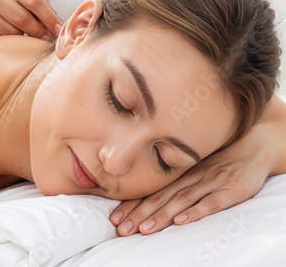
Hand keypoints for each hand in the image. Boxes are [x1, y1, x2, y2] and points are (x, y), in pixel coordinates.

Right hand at [0, 0, 61, 39]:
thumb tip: (58, 27)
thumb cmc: (13, 3)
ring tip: (32, 40)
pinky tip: (16, 40)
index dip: (49, 18)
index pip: (35, 1)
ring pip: (12, 30)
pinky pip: (1, 37)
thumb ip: (42, 9)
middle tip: (46, 39)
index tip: (58, 30)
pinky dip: (13, 41)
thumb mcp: (27, 0)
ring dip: (26, 38)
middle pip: (22, 17)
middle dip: (38, 31)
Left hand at [109, 119, 277, 235]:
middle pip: (162, 198)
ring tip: (144, 228)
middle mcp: (193, 177)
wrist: (256, 143)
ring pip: (182, 200)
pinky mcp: (233, 189)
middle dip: (140, 214)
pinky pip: (213, 202)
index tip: (115, 219)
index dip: (133, 205)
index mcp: (181, 173)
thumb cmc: (221, 159)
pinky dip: (196, 211)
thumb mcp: (196, 166)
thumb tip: (148, 199)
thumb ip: (177, 181)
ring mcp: (212, 181)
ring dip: (162, 215)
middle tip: (122, 228)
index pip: (153, 191)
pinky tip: (181, 221)